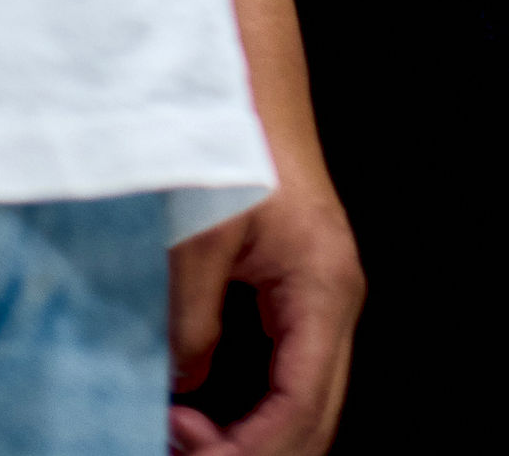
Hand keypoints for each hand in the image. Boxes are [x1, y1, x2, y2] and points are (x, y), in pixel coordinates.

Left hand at [168, 161, 362, 455]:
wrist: (247, 89)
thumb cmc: (233, 142)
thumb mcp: (199, 236)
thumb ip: (191, 322)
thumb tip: (182, 394)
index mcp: (323, 288)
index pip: (301, 407)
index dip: (246, 451)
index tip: (187, 452)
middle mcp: (334, 304)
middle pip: (312, 422)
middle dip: (247, 453)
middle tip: (173, 448)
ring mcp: (319, 306)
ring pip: (300, 409)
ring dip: (244, 439)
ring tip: (176, 434)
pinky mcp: (295, 302)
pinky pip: (282, 383)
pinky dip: (242, 415)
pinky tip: (188, 410)